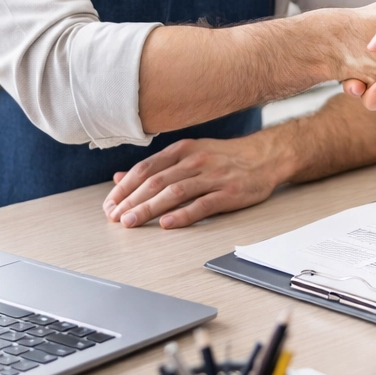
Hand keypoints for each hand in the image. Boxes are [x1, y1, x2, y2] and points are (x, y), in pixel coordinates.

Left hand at [102, 131, 291, 228]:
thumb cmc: (225, 158)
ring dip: (150, 209)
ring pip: (175, 193)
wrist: (266, 156)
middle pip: (156, 182)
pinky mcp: (229, 193)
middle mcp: (195, 161)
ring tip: (132, 222)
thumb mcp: (189, 154)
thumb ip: (156, 167)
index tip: (110, 205)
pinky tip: (167, 224)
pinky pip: (203, 205)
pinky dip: (183, 215)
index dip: (125, 188)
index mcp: (183, 150)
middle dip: (132, 201)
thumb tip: (120, 178)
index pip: (146, 169)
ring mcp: (213, 176)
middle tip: (115, 218)